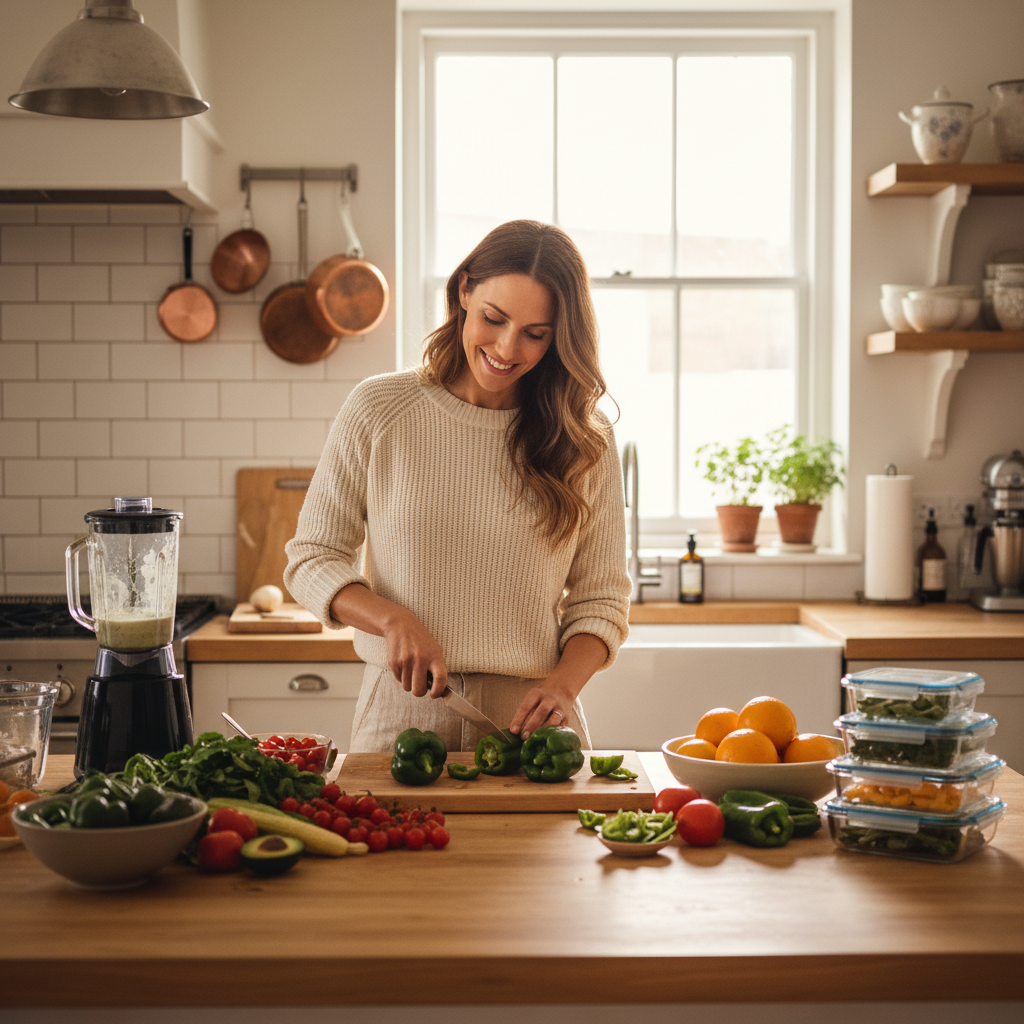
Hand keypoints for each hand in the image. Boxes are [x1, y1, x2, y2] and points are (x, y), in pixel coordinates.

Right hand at [329, 584, 446, 698]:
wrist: (401, 625)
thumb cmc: (421, 640)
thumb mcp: (434, 649)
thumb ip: (437, 668)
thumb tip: (437, 689)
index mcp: (434, 656)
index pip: (440, 679)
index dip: (438, 691)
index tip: (434, 694)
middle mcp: (420, 659)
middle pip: (418, 690)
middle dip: (419, 691)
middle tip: (419, 684)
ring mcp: (406, 661)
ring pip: (407, 687)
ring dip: (409, 683)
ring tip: (411, 669)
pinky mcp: (393, 662)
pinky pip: (398, 680)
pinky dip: (401, 676)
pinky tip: (404, 664)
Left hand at [508, 684, 572, 740]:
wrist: (561, 690)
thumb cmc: (540, 699)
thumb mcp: (532, 700)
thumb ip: (525, 714)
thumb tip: (516, 732)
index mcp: (536, 693)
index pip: (525, 706)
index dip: (518, 719)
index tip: (513, 731)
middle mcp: (549, 699)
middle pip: (540, 712)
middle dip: (531, 726)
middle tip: (523, 737)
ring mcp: (560, 708)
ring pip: (553, 720)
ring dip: (543, 730)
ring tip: (535, 739)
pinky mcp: (567, 717)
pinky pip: (561, 727)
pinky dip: (554, 735)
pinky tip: (547, 741)